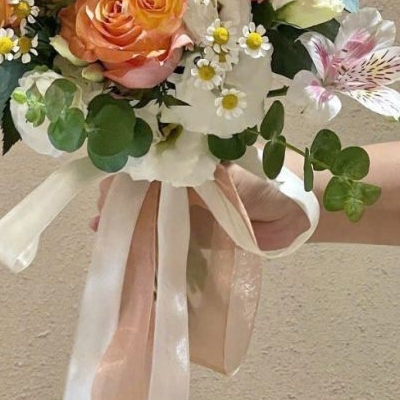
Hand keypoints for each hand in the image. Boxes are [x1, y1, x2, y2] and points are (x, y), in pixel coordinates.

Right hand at [90, 161, 310, 250]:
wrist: (299, 218)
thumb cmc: (272, 187)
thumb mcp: (237, 181)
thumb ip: (204, 182)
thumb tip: (163, 182)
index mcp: (194, 154)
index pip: (149, 157)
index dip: (126, 170)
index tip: (108, 187)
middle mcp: (184, 175)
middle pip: (141, 182)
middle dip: (117, 196)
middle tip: (100, 214)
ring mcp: (186, 202)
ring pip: (146, 207)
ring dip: (123, 217)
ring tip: (102, 231)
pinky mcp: (191, 227)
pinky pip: (161, 231)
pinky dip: (140, 236)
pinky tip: (121, 246)